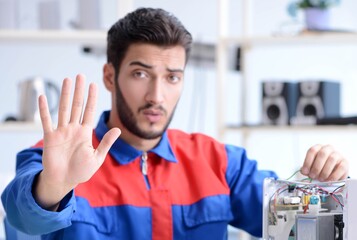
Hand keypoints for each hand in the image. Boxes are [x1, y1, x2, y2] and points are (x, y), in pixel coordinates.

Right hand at [35, 74, 120, 209]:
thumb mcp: (97, 157)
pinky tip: (43, 97)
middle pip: (77, 106)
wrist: (64, 181)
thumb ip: (106, 143)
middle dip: (79, 91)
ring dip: (65, 95)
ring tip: (67, 80)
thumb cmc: (80, 171)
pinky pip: (46, 121)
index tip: (94, 85)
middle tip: (81, 75)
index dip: (92, 98)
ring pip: (64, 109)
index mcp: (85, 133)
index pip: (89, 111)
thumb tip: (117, 129)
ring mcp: (61, 132)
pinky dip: (44, 110)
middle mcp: (73, 129)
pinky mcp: (50, 138)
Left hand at [300, 144, 348, 181]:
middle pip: (322, 154)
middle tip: (313, 176)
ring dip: (324, 172)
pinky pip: (340, 168)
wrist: (333, 170)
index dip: (307, 162)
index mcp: (318, 147)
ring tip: (320, 179)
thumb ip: (307, 168)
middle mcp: (328, 149)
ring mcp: (338, 155)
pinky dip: (333, 176)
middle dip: (316, 167)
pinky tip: (328, 180)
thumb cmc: (320, 167)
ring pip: (332, 160)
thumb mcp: (312, 166)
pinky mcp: (345, 162)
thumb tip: (303, 171)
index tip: (305, 171)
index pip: (312, 151)